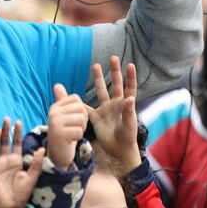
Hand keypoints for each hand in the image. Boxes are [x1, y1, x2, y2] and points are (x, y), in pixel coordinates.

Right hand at [0, 118, 44, 207]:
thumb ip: (36, 163)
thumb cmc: (22, 193)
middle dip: (5, 131)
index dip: (17, 133)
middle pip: (4, 142)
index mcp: (17, 160)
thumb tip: (42, 148)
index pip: (16, 143)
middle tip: (6, 119)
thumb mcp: (32, 177)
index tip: (18, 122)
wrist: (11, 207)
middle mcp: (6, 160)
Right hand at [47, 84, 89, 169]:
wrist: (57, 155)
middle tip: (74, 128)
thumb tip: (57, 85)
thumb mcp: (63, 116)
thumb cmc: (64, 134)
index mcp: (55, 107)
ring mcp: (55, 124)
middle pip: (80, 109)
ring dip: (81, 129)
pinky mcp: (59, 135)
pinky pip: (79, 131)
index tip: (74, 119)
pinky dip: (78, 138)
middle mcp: (53, 113)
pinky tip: (70, 140)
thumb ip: (62, 101)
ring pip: (81, 120)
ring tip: (72, 134)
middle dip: (83, 120)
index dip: (81, 109)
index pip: (76, 99)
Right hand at [88, 57, 140, 171]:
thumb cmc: (127, 137)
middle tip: (113, 58)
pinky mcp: (96, 117)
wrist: (118, 150)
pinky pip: (87, 108)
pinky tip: (76, 94)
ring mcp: (106, 109)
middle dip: (114, 71)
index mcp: (125, 104)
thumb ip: (128, 111)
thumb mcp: (129, 124)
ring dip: (99, 79)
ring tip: (96, 66)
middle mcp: (116, 104)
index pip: (129, 87)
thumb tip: (129, 98)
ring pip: (101, 91)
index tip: (130, 65)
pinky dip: (81, 103)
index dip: (130, 76)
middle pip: (116, 84)